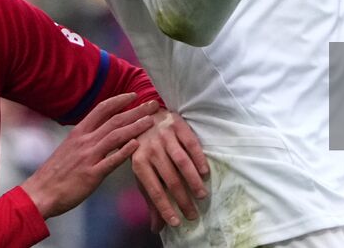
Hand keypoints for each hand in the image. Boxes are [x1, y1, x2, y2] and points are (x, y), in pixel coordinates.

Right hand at [22, 93, 160, 219]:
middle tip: (153, 104)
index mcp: (79, 133)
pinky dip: (124, 152)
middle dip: (136, 110)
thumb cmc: (55, 172)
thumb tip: (102, 130)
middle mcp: (85, 141)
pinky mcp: (91, 175)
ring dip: (135, 127)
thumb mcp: (69, 147)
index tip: (134, 95)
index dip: (119, 100)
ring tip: (151, 121)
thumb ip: (86, 138)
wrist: (40, 193)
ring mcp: (88, 157)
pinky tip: (137, 145)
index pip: (102, 109)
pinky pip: (110, 161)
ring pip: (116, 136)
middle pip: (114, 120)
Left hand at [132, 111, 209, 227]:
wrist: (145, 115)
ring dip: (193, 181)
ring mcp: (165, 136)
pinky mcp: (177, 124)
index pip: (154, 191)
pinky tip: (205, 172)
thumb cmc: (144, 149)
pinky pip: (191, 144)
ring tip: (202, 195)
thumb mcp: (142, 172)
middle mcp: (151, 149)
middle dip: (183, 200)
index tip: (177, 223)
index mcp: (138, 162)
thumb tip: (156, 227)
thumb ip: (150, 198)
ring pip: (182, 162)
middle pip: (170, 179)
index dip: (165, 208)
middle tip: (193, 214)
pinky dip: (199, 159)